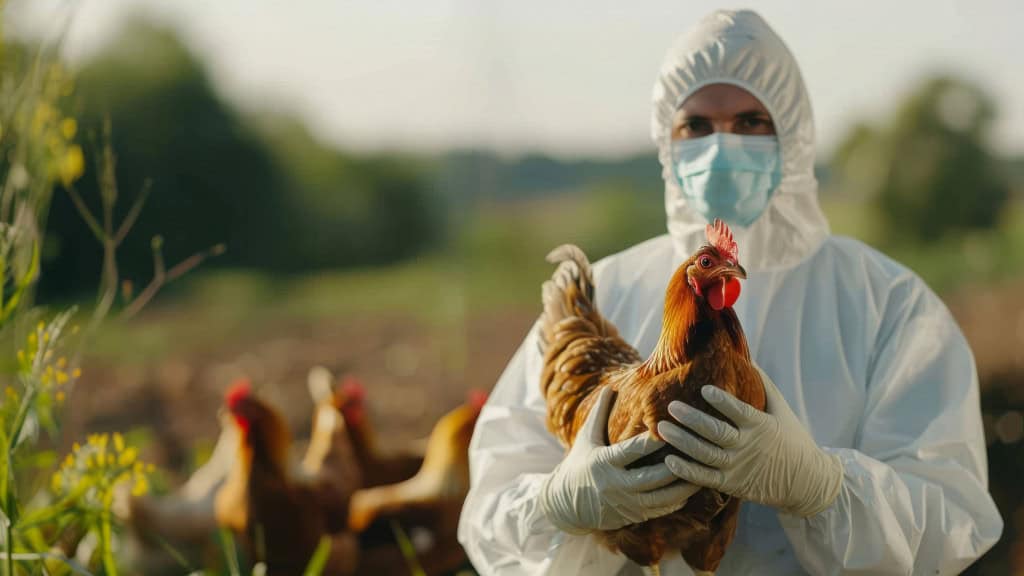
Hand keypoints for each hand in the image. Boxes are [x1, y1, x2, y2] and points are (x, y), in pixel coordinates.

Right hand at [540, 387, 700, 533]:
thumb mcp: (586, 438)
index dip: (653, 441)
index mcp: (604, 462)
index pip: (633, 450)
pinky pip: (660, 510)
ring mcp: (626, 503)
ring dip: (683, 486)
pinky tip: (692, 488)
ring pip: (661, 498)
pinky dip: (677, 500)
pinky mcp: (633, 516)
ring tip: (702, 470)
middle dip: (676, 464)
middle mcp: (616, 485)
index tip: (673, 427)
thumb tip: (610, 387)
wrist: (566, 505)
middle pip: (652, 477)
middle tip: (697, 450)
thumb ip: (600, 413)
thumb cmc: (579, 464)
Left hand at [657, 366, 842, 516]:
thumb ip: (765, 386)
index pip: (739, 411)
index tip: (704, 388)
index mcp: (761, 426)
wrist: (807, 482)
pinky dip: (686, 470)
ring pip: (705, 454)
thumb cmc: (793, 440)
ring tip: (661, 428)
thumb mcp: (782, 411)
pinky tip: (668, 460)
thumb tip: (747, 359)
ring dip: (682, 442)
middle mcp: (748, 447)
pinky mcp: (732, 485)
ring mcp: (738, 467)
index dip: (722, 401)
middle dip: (692, 419)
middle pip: (716, 432)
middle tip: (671, 406)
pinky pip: (705, 478)